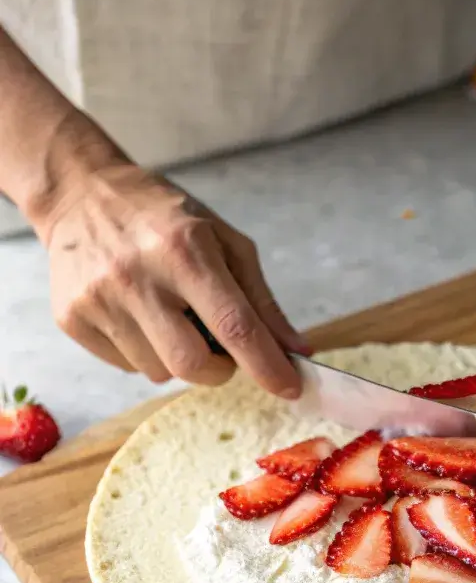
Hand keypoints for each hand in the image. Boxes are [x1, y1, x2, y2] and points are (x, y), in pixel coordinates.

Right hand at [43, 162, 307, 396]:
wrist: (80, 193)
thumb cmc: (165, 218)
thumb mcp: (225, 242)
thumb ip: (262, 300)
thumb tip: (297, 351)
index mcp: (184, 251)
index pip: (234, 325)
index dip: (266, 365)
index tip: (290, 388)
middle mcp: (137, 277)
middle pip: (192, 364)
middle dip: (220, 370)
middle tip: (224, 350)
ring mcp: (98, 300)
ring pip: (158, 372)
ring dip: (180, 359)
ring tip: (172, 317)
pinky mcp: (71, 318)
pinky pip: (126, 366)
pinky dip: (147, 353)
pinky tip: (141, 316)